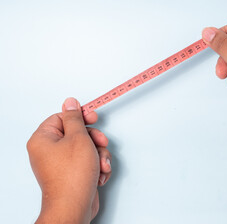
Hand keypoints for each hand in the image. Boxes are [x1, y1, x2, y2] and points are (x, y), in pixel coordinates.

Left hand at [27, 97, 111, 222]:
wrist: (75, 206)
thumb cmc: (73, 175)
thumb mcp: (78, 138)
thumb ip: (75, 118)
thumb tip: (70, 103)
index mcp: (43, 139)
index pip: (62, 118)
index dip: (80, 117)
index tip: (93, 117)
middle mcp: (49, 151)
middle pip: (77, 133)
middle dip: (94, 140)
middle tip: (101, 143)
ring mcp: (61, 164)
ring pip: (86, 148)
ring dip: (99, 155)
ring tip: (101, 165)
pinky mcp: (72, 174)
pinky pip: (87, 162)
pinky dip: (96, 166)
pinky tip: (99, 174)